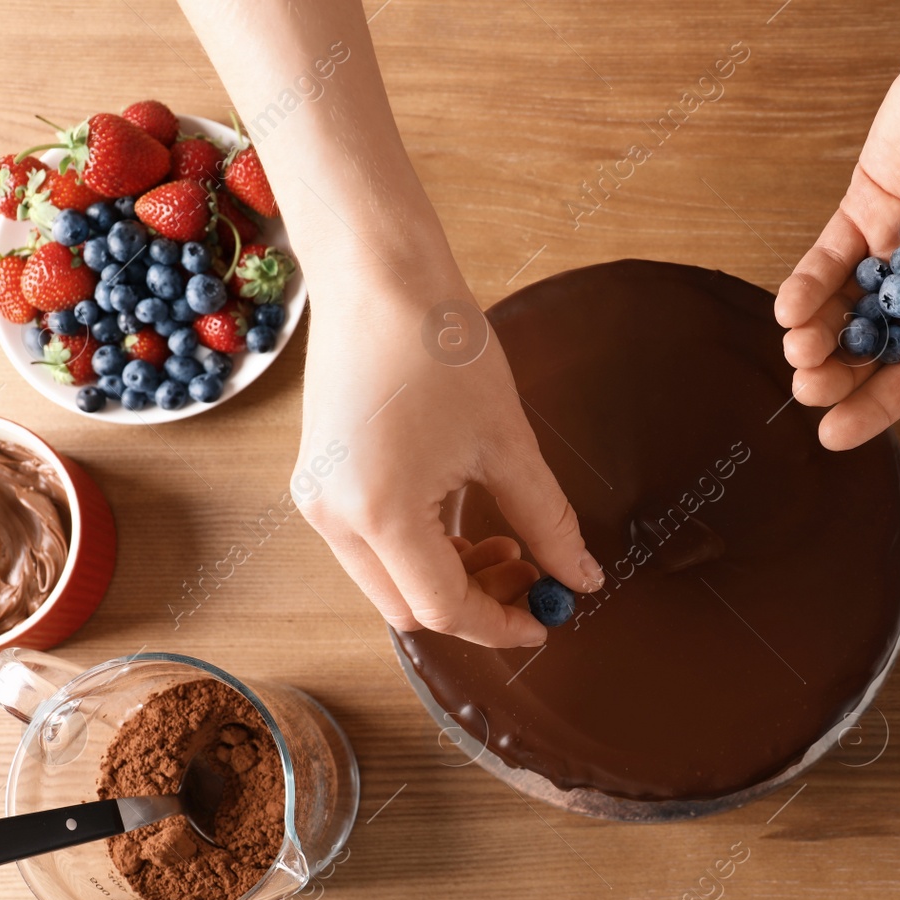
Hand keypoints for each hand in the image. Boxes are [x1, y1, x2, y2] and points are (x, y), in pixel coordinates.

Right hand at [293, 262, 603, 647]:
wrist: (378, 277)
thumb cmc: (442, 347)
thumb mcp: (509, 445)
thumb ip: (547, 522)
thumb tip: (581, 578)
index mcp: (380, 513)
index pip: (443, 607)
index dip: (499, 622)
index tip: (546, 617)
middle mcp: (333, 518)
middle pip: (409, 607)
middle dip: (474, 603)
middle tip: (532, 573)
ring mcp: (317, 500)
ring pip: (388, 581)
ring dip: (448, 576)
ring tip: (507, 536)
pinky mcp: (319, 480)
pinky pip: (371, 546)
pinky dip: (420, 550)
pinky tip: (464, 516)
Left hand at [775, 0, 899, 446]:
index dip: (878, 405)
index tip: (834, 434)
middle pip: (879, 342)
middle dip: (841, 371)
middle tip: (808, 389)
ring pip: (849, 303)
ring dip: (820, 331)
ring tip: (797, 349)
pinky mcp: (870, 200)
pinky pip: (831, 255)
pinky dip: (808, 283)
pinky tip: (790, 307)